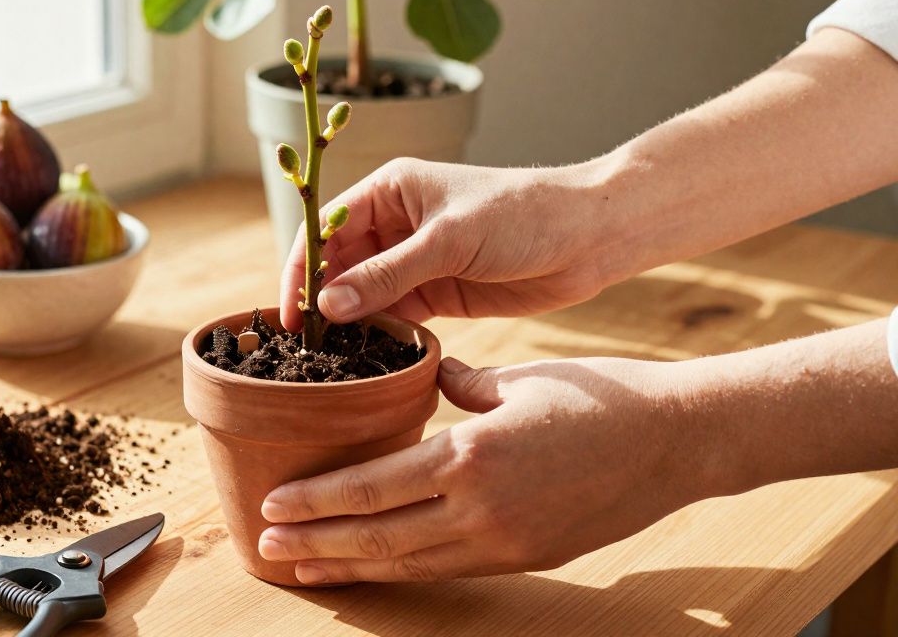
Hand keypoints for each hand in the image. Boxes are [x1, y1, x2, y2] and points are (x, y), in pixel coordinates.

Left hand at [256, 356, 710, 582]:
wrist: (678, 442)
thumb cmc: (599, 396)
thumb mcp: (516, 377)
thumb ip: (458, 385)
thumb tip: (425, 375)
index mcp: (471, 454)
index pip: (373, 486)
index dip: (317, 500)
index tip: (274, 504)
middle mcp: (480, 508)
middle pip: (378, 535)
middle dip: (316, 542)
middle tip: (266, 545)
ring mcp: (504, 542)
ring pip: (409, 562)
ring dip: (351, 566)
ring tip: (304, 567)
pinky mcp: (526, 557)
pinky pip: (448, 569)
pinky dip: (403, 570)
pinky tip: (375, 567)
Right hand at [279, 157, 615, 331]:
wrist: (589, 238)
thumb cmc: (521, 216)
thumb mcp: (447, 242)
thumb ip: (386, 275)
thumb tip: (327, 305)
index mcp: (390, 191)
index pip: (326, 229)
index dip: (302, 269)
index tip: (291, 312)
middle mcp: (396, 224)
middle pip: (339, 265)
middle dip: (322, 300)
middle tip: (307, 347)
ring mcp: (416, 261)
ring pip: (364, 295)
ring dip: (350, 322)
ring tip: (332, 359)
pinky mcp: (438, 294)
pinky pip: (395, 317)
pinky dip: (381, 336)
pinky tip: (370, 359)